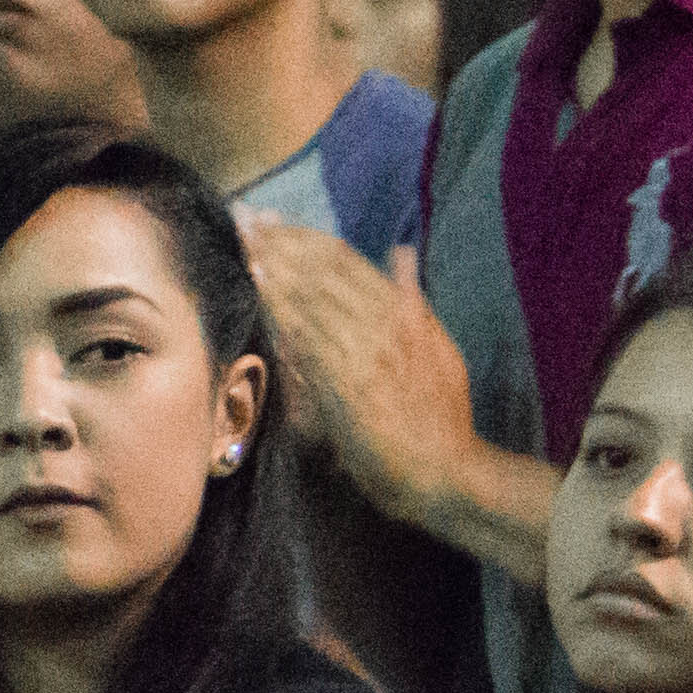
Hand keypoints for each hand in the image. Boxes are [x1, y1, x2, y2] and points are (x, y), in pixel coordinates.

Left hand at [244, 225, 486, 526]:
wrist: (447, 472)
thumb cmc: (443, 417)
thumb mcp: (441, 348)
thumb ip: (416, 300)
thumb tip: (401, 253)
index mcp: (405, 312)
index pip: (346, 261)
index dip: (305, 237)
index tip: (273, 221)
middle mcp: (385, 325)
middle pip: (323, 272)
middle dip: (281, 243)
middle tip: (246, 220)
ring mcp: (366, 355)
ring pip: (315, 299)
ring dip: (277, 269)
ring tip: (246, 245)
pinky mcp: (348, 387)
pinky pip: (311, 340)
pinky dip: (285, 312)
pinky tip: (261, 292)